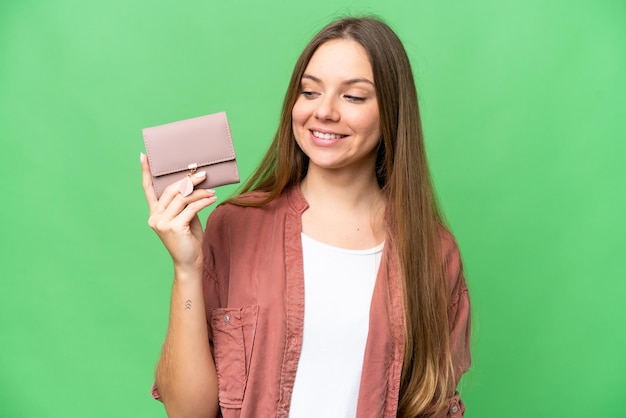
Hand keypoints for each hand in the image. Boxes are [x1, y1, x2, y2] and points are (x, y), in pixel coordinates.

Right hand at [140, 153, 216, 273]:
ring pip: (182, 199)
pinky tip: (212, 199)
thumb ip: (184, 203)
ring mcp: (163, 223)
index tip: (143, 156)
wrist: (190, 262)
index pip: (147, 189)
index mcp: (155, 213)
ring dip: (199, 192)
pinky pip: (191, 208)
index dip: (145, 172)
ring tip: (211, 189)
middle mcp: (155, 217)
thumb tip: (193, 184)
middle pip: (170, 191)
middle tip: (202, 174)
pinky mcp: (174, 228)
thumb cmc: (188, 240)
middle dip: (187, 181)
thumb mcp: (185, 218)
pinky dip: (203, 202)